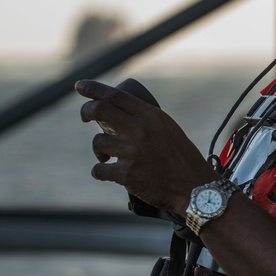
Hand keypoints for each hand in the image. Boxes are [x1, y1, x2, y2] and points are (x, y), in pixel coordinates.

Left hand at [76, 79, 219, 213]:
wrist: (196, 189)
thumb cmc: (183, 159)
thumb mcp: (168, 129)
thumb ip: (146, 121)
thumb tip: (119, 115)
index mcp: (152, 116)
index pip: (115, 95)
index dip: (93, 89)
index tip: (80, 86)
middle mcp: (140, 130)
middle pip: (100, 111)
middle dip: (86, 111)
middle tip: (85, 117)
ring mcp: (132, 152)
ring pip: (98, 143)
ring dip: (99, 150)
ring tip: (107, 156)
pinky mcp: (127, 174)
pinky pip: (99, 169)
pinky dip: (100, 171)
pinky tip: (106, 173)